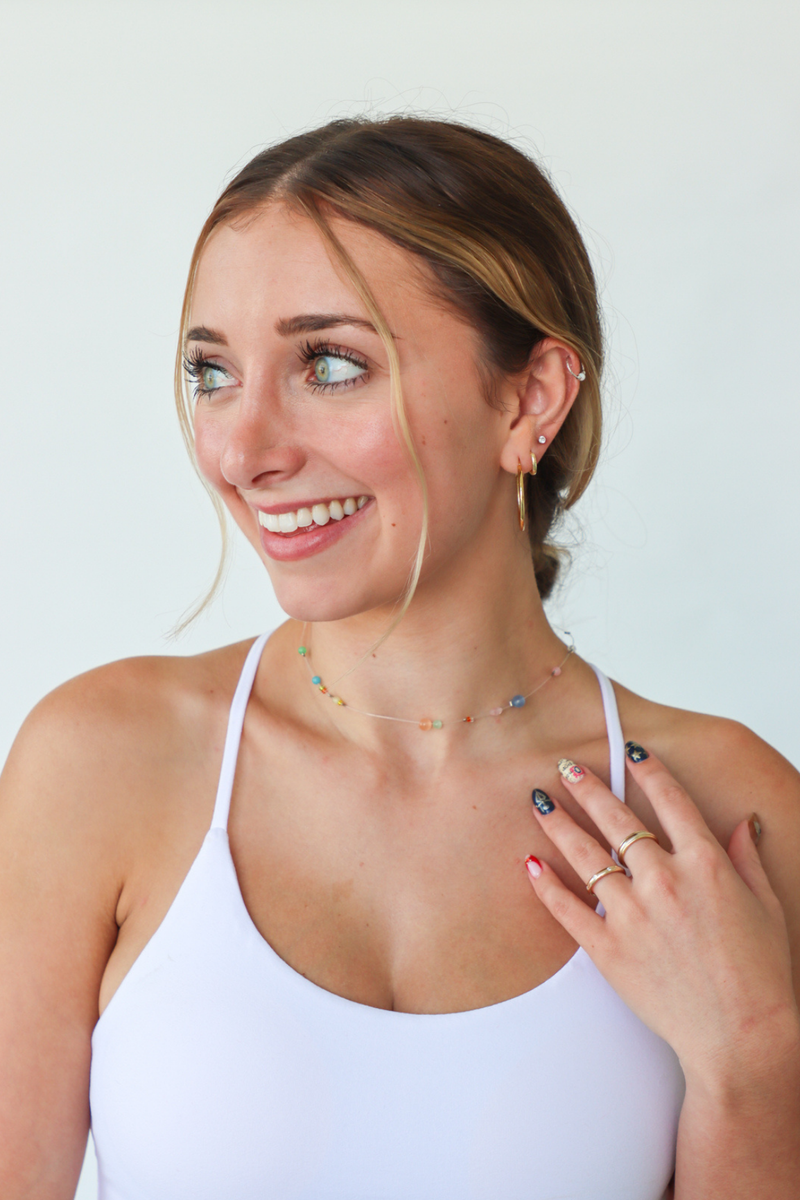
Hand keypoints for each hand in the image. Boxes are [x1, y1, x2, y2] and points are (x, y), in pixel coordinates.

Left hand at [525, 744, 798, 1087]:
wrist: (741, 1038)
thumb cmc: (760, 974)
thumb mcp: (766, 906)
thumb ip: (746, 859)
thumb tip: (742, 822)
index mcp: (706, 865)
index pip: (671, 801)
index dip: (648, 770)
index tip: (629, 749)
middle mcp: (665, 881)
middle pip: (617, 819)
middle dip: (588, 787)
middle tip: (564, 765)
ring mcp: (633, 915)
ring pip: (585, 856)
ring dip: (559, 824)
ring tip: (538, 802)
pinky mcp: (609, 950)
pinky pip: (567, 909)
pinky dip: (545, 884)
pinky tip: (530, 863)